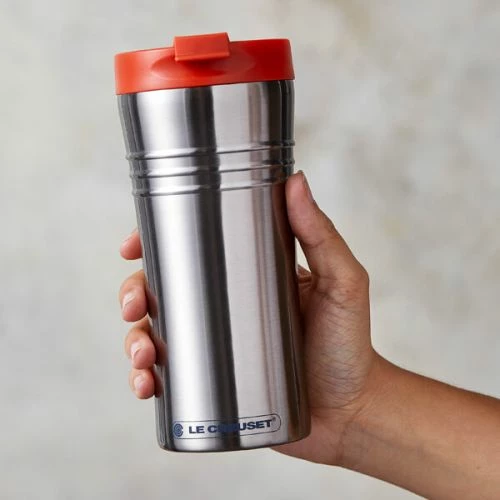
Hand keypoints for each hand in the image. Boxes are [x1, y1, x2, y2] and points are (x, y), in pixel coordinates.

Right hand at [119, 171, 381, 465]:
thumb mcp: (341, 283)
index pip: (195, 247)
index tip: (133, 246)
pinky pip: (168, 375)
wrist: (349, 412)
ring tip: (143, 354)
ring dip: (134, 339)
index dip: (156, 243)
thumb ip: (321, 235)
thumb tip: (295, 180)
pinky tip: (147, 385)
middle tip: (134, 306)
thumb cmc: (349, 345)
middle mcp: (227, 305)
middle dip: (134, 292)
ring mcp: (217, 344)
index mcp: (248, 274)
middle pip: (163, 289)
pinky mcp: (214, 381)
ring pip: (157, 332)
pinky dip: (147, 378)